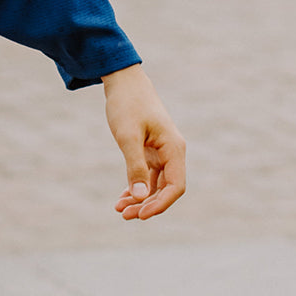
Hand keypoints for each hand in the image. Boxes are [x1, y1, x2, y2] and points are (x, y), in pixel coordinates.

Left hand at [102, 64, 185, 220]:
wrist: (123, 80)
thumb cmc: (126, 104)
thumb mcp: (127, 136)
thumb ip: (135, 166)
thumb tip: (141, 198)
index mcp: (174, 148)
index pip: (176, 186)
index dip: (160, 204)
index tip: (140, 214)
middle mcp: (172, 152)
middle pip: (166, 188)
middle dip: (147, 204)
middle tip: (123, 215)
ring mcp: (162, 151)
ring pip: (156, 184)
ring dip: (140, 198)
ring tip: (120, 209)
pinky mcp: (151, 149)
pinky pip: (148, 175)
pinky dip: (137, 186)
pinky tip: (124, 196)